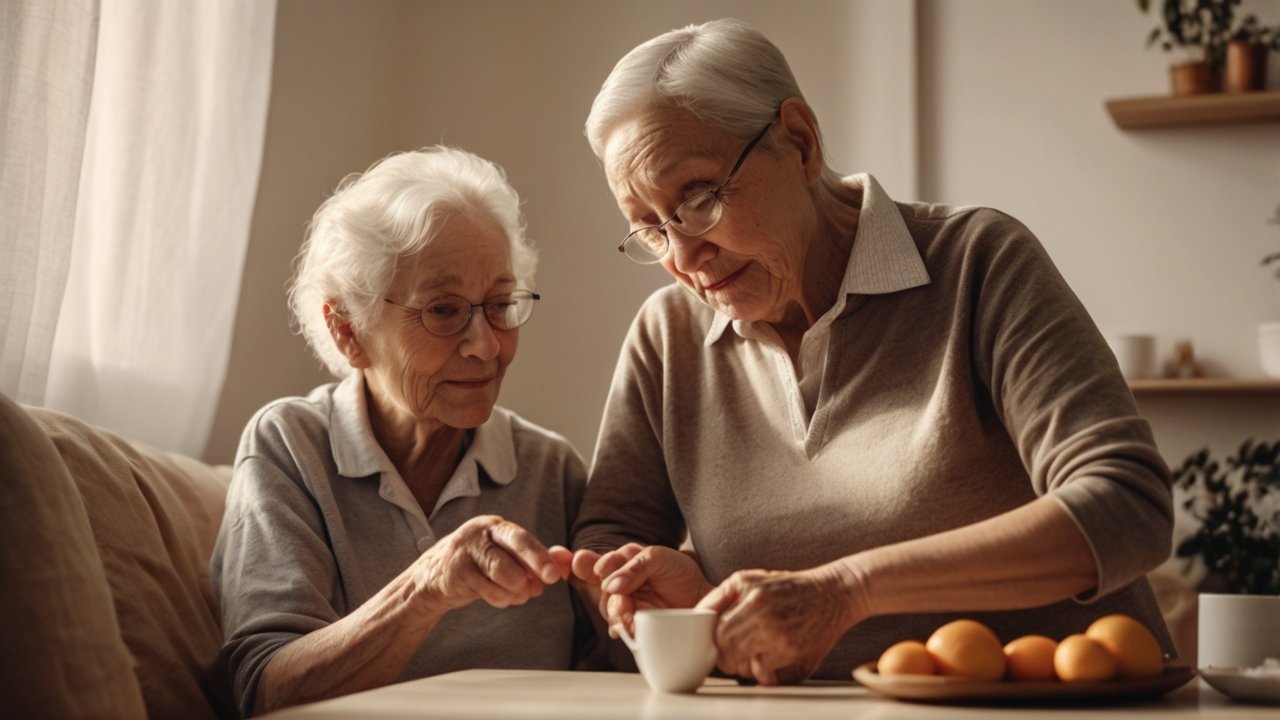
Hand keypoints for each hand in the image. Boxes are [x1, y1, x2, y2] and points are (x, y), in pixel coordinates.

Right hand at [411, 515, 561, 613]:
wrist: (434, 578)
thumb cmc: (478, 566)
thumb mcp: (504, 558)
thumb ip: (533, 561)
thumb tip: (563, 566)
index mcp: (496, 527)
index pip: (522, 538)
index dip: (540, 556)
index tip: (554, 574)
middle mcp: (480, 533)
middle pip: (514, 546)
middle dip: (535, 563)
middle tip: (548, 581)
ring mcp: (465, 551)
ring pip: (501, 571)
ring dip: (516, 588)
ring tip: (520, 595)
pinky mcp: (456, 571)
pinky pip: (486, 589)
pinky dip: (500, 598)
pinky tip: (503, 598)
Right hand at [572, 544, 713, 635]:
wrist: (703, 599)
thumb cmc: (681, 574)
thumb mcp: (658, 558)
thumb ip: (633, 566)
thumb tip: (610, 585)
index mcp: (624, 562)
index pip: (596, 562)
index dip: (583, 563)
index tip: (580, 562)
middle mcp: (621, 583)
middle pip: (600, 587)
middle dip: (606, 588)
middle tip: (613, 589)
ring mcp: (627, 604)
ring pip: (608, 607)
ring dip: (615, 609)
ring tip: (627, 611)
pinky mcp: (634, 624)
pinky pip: (618, 627)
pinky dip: (620, 626)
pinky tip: (625, 625)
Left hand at [695, 565, 860, 684]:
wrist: (834, 594)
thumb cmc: (791, 587)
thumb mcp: (751, 578)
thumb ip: (722, 594)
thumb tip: (700, 614)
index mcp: (752, 597)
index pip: (718, 631)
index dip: (715, 642)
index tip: (719, 644)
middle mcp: (764, 616)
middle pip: (727, 651)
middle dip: (727, 657)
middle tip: (733, 656)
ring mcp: (780, 637)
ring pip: (745, 665)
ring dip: (744, 666)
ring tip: (751, 658)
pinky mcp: (795, 653)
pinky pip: (766, 673)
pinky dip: (762, 673)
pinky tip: (768, 662)